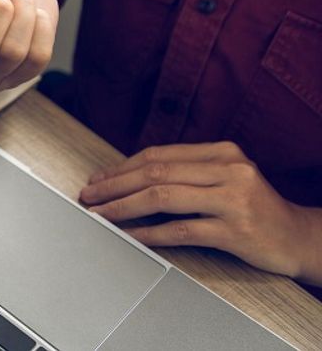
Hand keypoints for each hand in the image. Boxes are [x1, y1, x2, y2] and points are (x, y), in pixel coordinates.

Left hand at [81, 141, 321, 283]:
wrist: (300, 237)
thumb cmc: (253, 207)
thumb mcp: (226, 177)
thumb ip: (187, 172)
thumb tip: (128, 178)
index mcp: (221, 152)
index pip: (158, 155)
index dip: (121, 167)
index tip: (98, 179)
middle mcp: (228, 170)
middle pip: (155, 172)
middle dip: (115, 185)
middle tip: (89, 197)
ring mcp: (233, 199)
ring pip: (163, 197)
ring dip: (124, 207)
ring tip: (101, 215)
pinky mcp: (235, 230)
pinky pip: (181, 230)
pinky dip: (150, 233)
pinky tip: (130, 236)